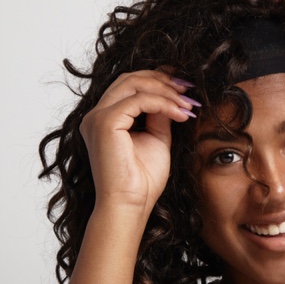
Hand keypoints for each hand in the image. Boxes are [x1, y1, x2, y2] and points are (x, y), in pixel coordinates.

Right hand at [79, 69, 198, 213]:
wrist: (130, 205)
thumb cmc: (142, 181)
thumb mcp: (156, 138)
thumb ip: (159, 115)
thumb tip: (172, 95)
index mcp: (105, 119)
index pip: (129, 86)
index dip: (158, 81)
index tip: (185, 88)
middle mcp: (96, 115)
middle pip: (130, 79)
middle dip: (162, 80)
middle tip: (188, 90)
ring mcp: (97, 117)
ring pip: (134, 84)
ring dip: (166, 91)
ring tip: (188, 103)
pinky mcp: (105, 122)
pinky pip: (139, 100)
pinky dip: (164, 103)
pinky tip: (181, 114)